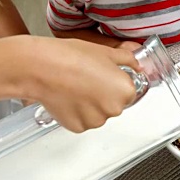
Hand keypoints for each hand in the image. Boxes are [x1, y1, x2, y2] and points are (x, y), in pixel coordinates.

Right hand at [22, 37, 138, 132]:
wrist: (42, 67)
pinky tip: (68, 97)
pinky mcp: (78, 127)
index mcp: (125, 90)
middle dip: (103, 95)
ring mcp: (95, 120)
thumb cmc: (72, 57)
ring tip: (76, 87)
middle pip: (113, 105)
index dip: (115, 83)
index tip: (104, 77)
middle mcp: (114, 109)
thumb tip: (136, 65)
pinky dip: (76, 112)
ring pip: (97, 114)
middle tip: (87, 80)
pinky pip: (82, 121)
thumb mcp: (106, 52)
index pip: (128, 92)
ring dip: (90, 105)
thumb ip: (127, 60)